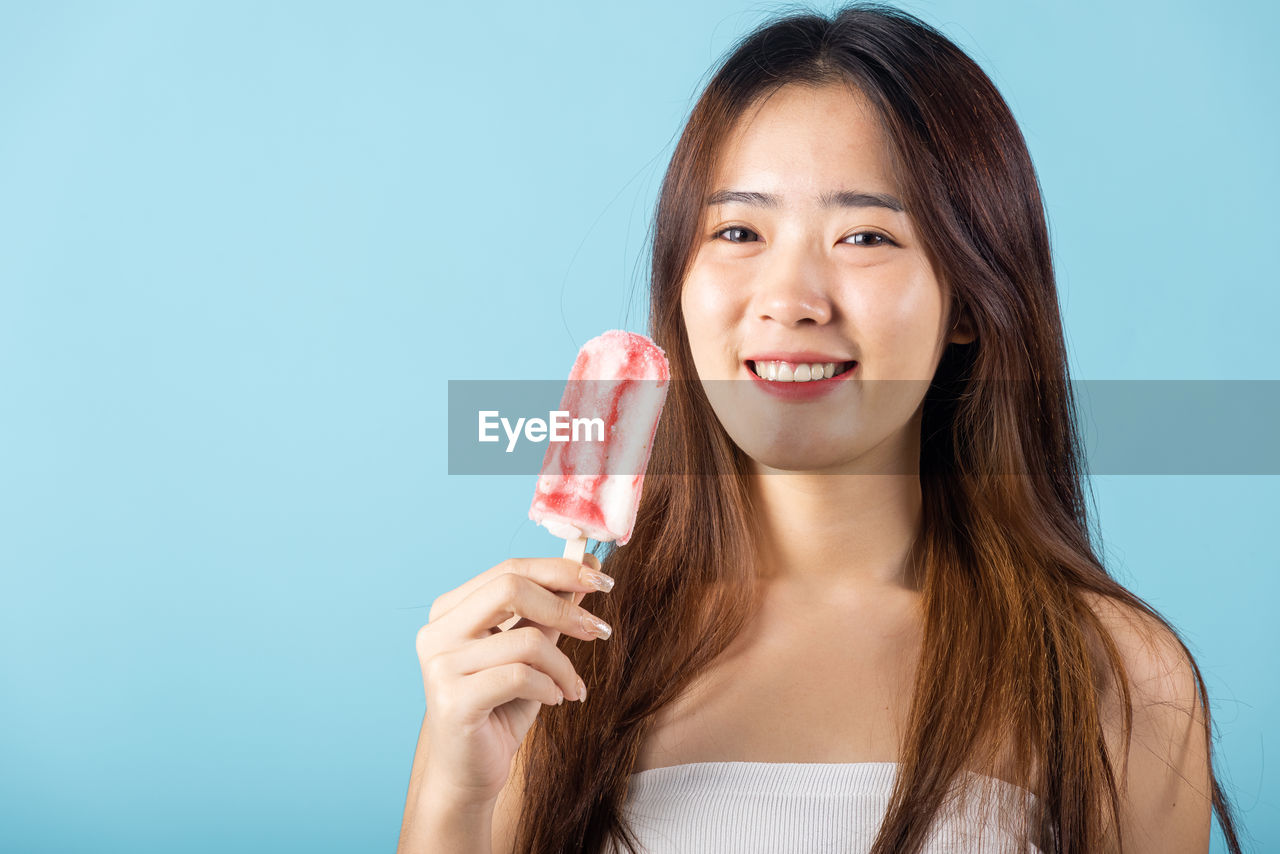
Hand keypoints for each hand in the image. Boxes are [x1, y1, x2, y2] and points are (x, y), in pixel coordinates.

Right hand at [415, 554, 612, 805]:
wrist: (469, 772)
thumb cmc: (501, 707)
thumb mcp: (531, 652)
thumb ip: (550, 611)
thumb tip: (588, 566)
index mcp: (450, 610)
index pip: (509, 570)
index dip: (559, 570)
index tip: (601, 579)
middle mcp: (437, 631)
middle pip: (510, 588)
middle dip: (564, 607)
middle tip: (599, 630)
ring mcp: (440, 665)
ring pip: (526, 640)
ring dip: (563, 665)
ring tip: (572, 687)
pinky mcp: (453, 700)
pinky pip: (520, 677)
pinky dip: (549, 687)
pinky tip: (555, 700)